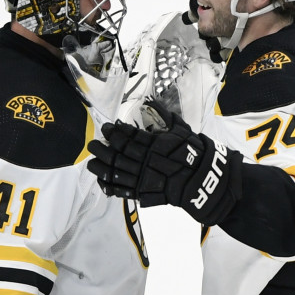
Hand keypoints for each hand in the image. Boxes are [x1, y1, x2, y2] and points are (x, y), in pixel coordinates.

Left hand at [87, 102, 242, 224]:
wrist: (202, 179)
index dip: (116, 131)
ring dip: (102, 167)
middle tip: (93, 143)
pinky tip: (102, 181)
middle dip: (104, 148)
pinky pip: (124, 190)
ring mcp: (144, 178)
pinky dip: (112, 186)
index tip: (108, 127)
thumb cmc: (193, 152)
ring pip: (118, 172)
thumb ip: (165, 116)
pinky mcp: (145, 192)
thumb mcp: (181, 129)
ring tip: (92, 162)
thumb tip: (151, 101)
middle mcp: (146, 161)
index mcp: (154, 144)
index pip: (130, 136)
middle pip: (119, 153)